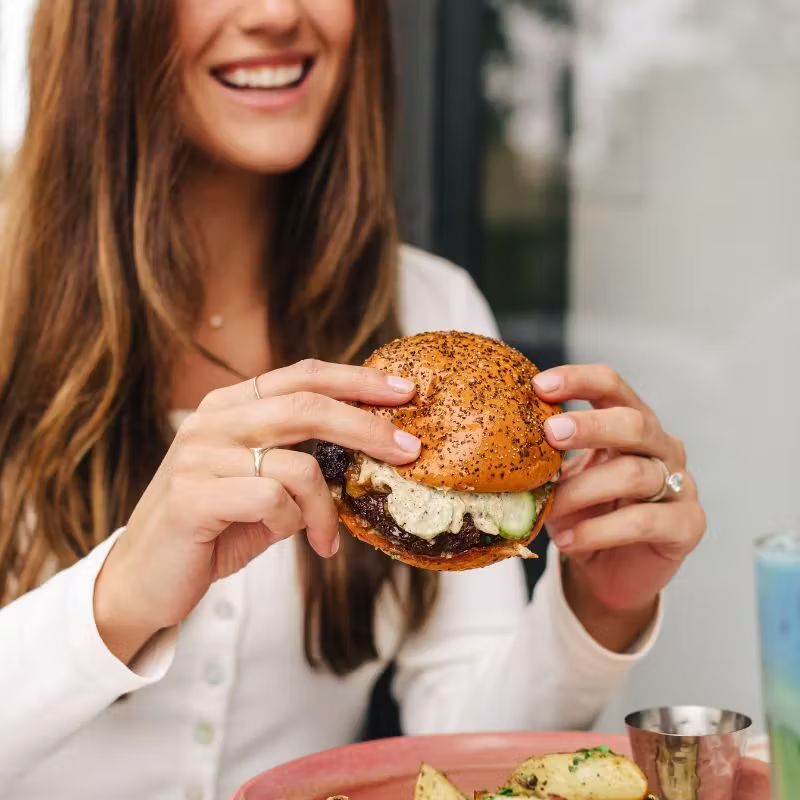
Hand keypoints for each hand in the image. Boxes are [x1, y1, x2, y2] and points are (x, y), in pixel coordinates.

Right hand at [94, 359, 420, 662]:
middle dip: (367, 426)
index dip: (356, 380)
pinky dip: (298, 524)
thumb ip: (302, 462)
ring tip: (327, 538)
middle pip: (307, 406)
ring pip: (297, 465)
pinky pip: (272, 501)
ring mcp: (198, 456)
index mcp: (230, 407)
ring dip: (326, 508)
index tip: (404, 391)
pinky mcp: (191, 497)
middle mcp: (212, 421)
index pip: (302, 377)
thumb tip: (373, 451)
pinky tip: (297, 543)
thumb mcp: (265, 486)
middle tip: (410, 450)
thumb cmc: (216, 528)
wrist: (146, 580)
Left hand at [533, 365, 705, 647]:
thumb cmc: (583, 514)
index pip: (612, 386)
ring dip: (582, 490)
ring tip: (549, 508)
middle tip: (550, 433)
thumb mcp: (561, 479)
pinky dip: (599, 530)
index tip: (539, 385)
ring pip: (634, 474)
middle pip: (634, 422)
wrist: (607, 573)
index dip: (579, 380)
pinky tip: (569, 540)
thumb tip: (502, 440)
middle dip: (589, 425)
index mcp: (630, 424)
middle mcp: (661, 447)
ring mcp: (680, 484)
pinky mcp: (687, 525)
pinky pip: (644, 520)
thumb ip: (547, 457)